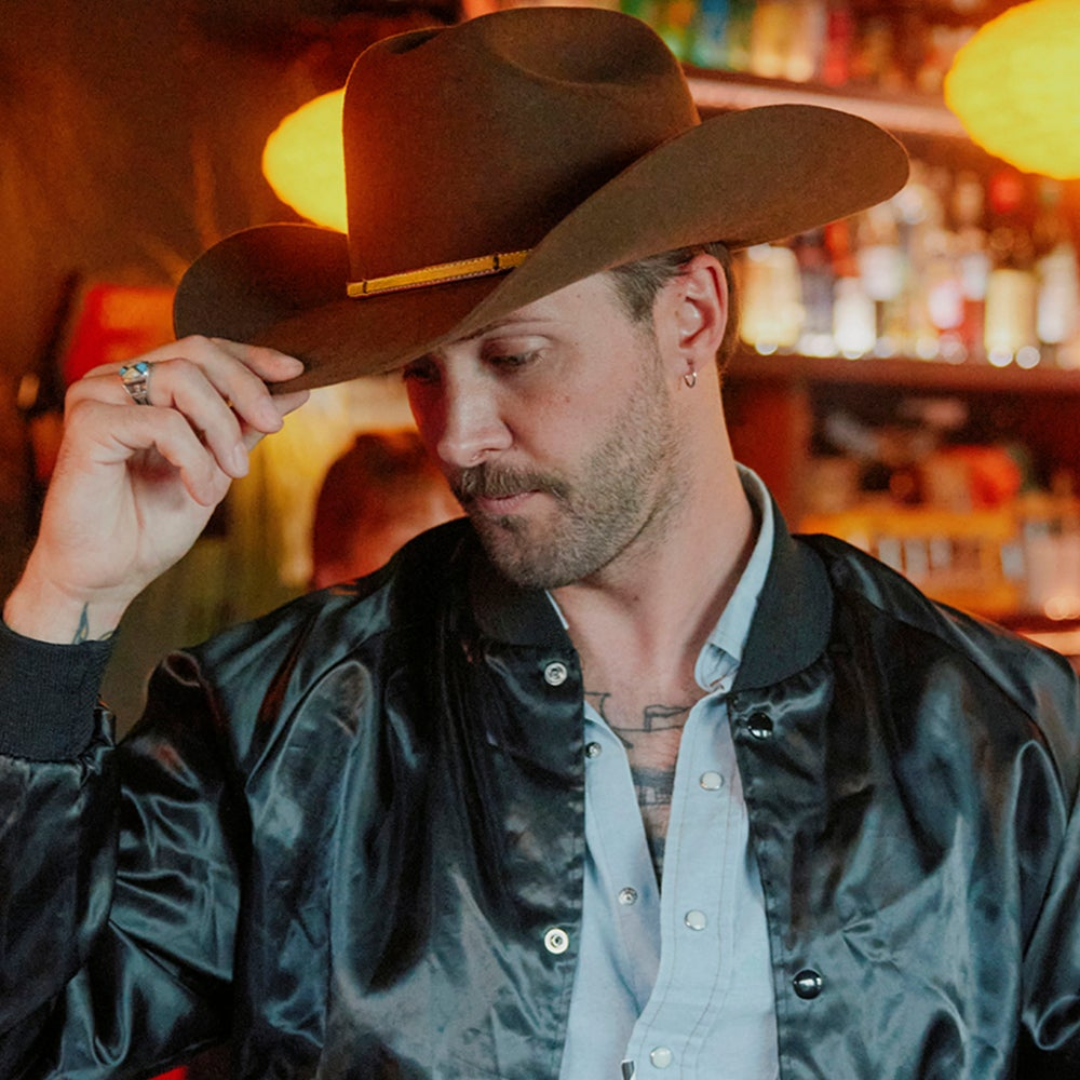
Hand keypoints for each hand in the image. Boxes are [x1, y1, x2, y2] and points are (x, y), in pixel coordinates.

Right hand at [4, 337, 309, 642]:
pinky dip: (193, 458)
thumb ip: (245, 426)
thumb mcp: (217, 467)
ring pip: (181, 379)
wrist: (107, 574)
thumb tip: (295, 389)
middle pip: (196, 352)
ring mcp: (97, 396)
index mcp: (146, 385)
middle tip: (273, 428)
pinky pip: (161, 421)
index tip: (296, 373)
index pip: (205, 350)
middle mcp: (118, 381)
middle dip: (246, 387)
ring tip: (233, 475)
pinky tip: (199, 491)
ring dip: (221, 429)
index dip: (253, 357)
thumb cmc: (151, 524)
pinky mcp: (87, 423)